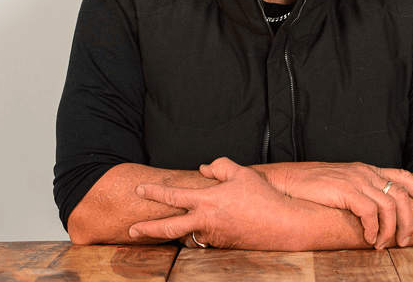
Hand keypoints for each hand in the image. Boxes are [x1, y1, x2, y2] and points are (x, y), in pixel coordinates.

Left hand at [129, 158, 300, 249]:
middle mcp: (205, 221)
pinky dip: (198, 232)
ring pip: (187, 235)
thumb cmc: (261, 196)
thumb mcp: (241, 173)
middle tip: (132, 230)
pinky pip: (204, 237)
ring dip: (175, 233)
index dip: (154, 192)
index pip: (173, 196)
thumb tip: (204, 169)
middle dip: (148, 229)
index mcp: (207, 200)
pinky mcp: (222, 245)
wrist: (280, 224)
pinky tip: (202, 227)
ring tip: (162, 231)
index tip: (139, 189)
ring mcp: (213, 236)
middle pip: (169, 228)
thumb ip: (219, 166)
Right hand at [260, 162, 412, 248]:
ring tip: (381, 244)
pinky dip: (373, 229)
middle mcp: (364, 172)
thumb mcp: (342, 183)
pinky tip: (367, 237)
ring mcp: (355, 179)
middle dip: (409, 220)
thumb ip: (359, 191)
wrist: (288, 181)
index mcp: (365, 169)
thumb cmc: (312, 186)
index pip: (402, 175)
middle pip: (402, 194)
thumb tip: (376, 213)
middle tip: (405, 240)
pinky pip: (370, 212)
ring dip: (390, 231)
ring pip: (389, 206)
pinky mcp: (345, 190)